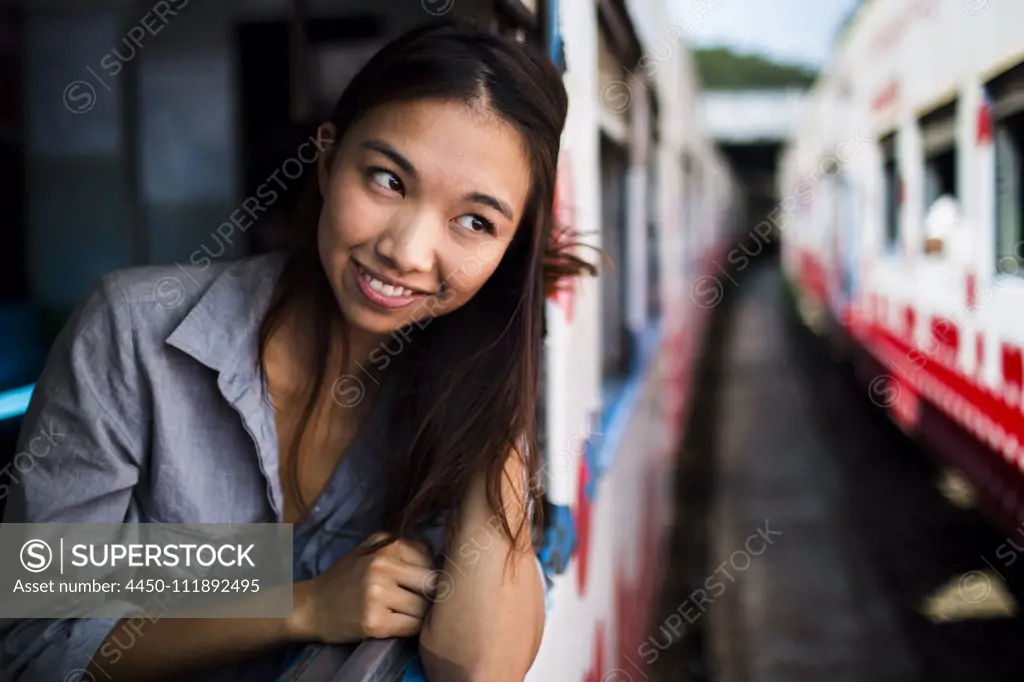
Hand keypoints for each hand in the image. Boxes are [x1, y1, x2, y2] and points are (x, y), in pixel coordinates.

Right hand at [290, 532, 437, 643]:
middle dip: (429, 596)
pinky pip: (412, 627)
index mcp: (386, 548)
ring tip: (405, 612)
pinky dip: (411, 628)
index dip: (430, 576)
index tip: (419, 585)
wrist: (311, 607)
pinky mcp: (375, 623)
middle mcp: (382, 568)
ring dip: (419, 614)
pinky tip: (398, 623)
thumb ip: (399, 544)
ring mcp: (378, 596)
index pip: (431, 562)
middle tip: (418, 601)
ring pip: (423, 609)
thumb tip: (435, 553)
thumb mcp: (368, 548)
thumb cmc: (344, 577)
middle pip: (432, 585)